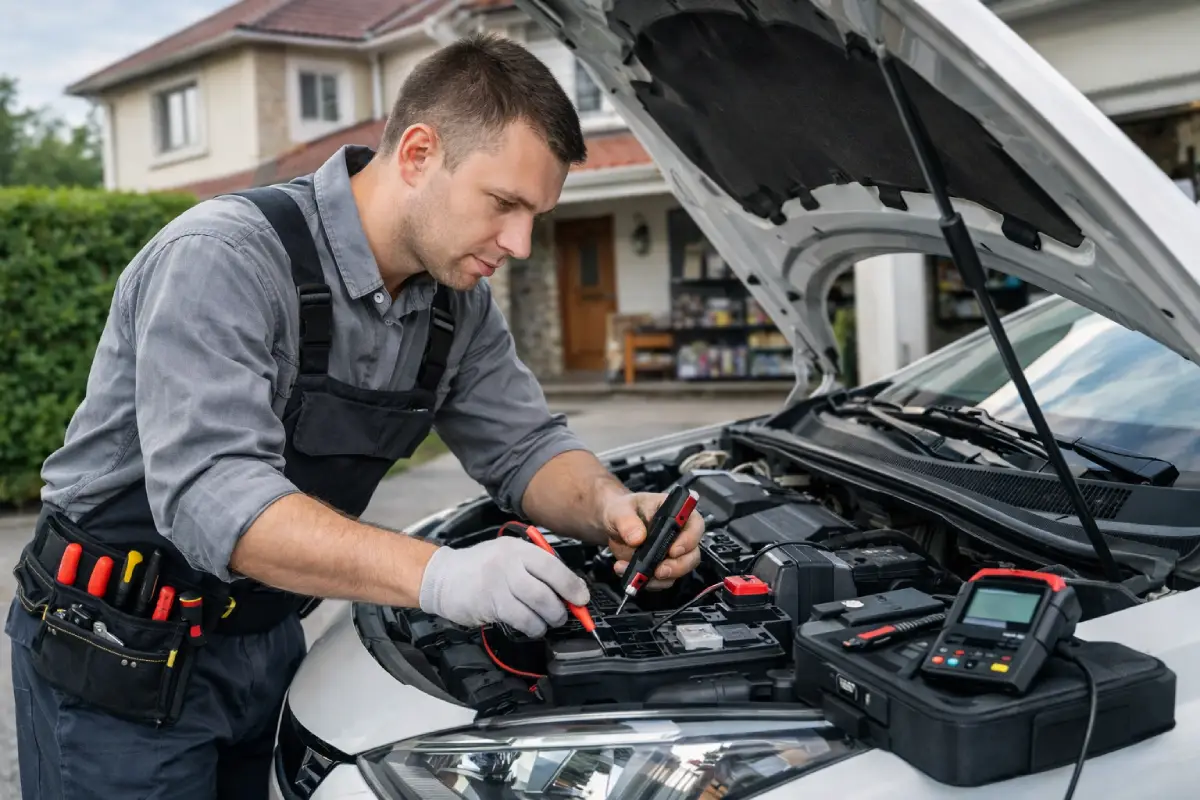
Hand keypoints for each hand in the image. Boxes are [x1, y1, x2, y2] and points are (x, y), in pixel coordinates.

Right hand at [418, 537, 589, 637]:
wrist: (443, 576)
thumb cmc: (482, 568)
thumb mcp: (508, 555)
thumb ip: (535, 568)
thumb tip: (569, 589)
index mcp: (518, 549)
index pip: (552, 565)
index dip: (571, 584)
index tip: (582, 597)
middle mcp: (509, 563)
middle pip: (545, 590)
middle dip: (561, 608)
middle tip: (563, 615)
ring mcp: (498, 584)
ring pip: (535, 607)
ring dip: (547, 620)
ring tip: (547, 622)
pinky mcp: (489, 604)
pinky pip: (520, 619)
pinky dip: (532, 627)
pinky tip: (532, 627)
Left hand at [603, 492, 704, 589]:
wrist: (612, 526)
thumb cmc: (622, 511)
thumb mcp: (620, 510)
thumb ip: (627, 521)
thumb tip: (637, 538)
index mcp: (676, 513)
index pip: (695, 525)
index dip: (689, 539)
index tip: (673, 551)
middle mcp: (679, 534)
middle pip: (692, 554)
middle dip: (677, 566)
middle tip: (659, 571)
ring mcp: (671, 554)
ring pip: (678, 572)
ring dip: (658, 579)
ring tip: (635, 575)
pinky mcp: (660, 568)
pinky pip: (661, 581)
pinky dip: (646, 582)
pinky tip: (627, 573)